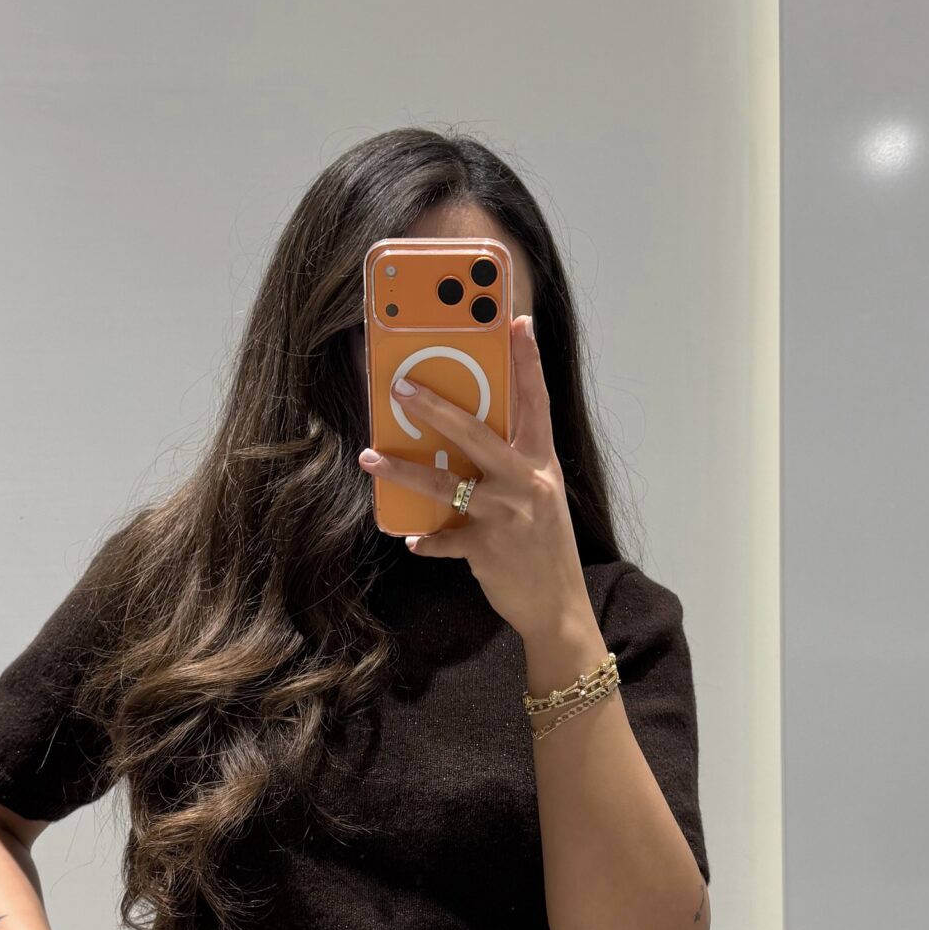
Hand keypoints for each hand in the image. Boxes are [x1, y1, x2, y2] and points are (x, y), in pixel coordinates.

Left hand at [356, 315, 592, 644]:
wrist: (558, 607)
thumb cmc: (542, 545)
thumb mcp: (537, 496)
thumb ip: (510, 465)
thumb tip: (463, 438)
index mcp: (541, 463)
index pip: (537, 402)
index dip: (529, 361)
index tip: (518, 322)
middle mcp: (526, 482)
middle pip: (477, 434)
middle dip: (436, 407)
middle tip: (401, 386)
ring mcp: (507, 515)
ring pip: (445, 484)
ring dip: (403, 470)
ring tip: (370, 457)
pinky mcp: (487, 549)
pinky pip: (444, 539)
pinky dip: (426, 540)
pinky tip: (412, 540)